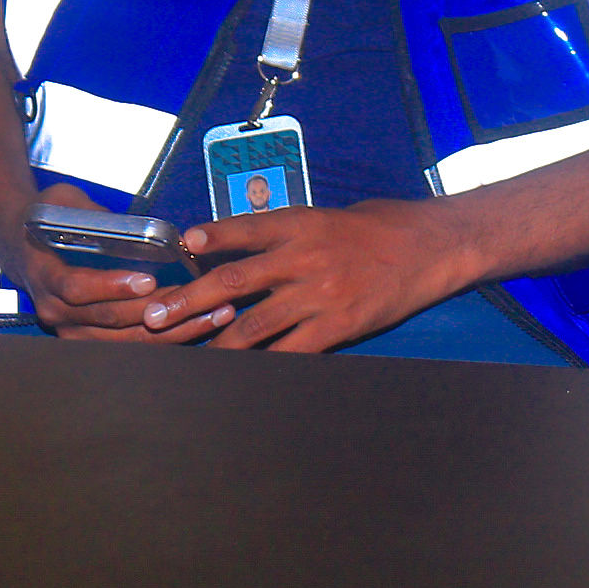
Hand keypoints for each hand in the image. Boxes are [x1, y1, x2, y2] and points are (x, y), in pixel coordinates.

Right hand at [5, 184, 190, 343]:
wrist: (21, 245)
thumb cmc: (46, 221)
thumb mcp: (64, 202)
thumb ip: (94, 213)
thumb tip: (134, 224)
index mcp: (46, 276)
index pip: (77, 288)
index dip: (112, 286)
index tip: (148, 279)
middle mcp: (56, 311)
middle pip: (108, 318)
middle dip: (155, 310)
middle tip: (196, 296)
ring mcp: (71, 330)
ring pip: (123, 339)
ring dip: (170, 330)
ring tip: (212, 313)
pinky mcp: (88, 339)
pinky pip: (128, 346)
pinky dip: (164, 339)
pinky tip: (198, 325)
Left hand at [142, 198, 482, 350]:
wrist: (435, 246)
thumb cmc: (386, 226)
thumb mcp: (335, 215)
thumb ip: (294, 231)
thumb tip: (251, 246)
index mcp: (303, 223)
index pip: (245, 228)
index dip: (210, 236)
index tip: (182, 244)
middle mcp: (305, 257)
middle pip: (233, 281)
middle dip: (188, 300)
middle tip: (153, 316)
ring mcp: (320, 294)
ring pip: (253, 325)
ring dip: (216, 342)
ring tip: (188, 356)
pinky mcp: (338, 325)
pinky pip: (292, 350)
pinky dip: (265, 363)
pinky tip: (245, 372)